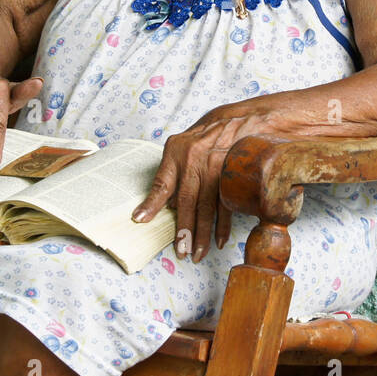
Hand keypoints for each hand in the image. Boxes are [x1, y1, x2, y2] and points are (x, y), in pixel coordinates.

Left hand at [131, 109, 277, 262]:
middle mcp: (195, 159)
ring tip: (198, 253)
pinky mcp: (233, 174)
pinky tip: (218, 240)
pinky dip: (222, 225)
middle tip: (181, 252)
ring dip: (203, 233)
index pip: (162, 182)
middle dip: (184, 229)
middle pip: (187, 200)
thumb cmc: (202, 139)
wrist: (236, 121)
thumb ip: (172, 175)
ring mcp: (216, 167)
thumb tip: (166, 207)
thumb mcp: (180, 148)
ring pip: (207, 206)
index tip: (140, 220)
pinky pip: (226, 204)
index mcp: (177, 153)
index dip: (152, 203)